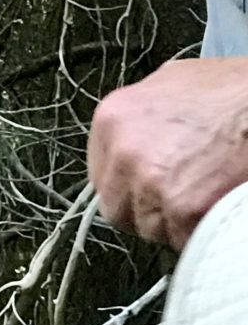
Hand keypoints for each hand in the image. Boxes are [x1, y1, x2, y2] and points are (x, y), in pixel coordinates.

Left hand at [88, 57, 247, 247]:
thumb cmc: (225, 92)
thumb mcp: (168, 84)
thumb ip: (140, 117)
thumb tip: (135, 137)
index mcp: (112, 119)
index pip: (99, 176)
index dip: (126, 188)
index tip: (144, 189)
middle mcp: (124, 153)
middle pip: (118, 209)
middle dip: (144, 211)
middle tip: (176, 199)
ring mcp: (151, 183)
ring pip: (150, 229)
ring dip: (173, 224)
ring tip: (201, 196)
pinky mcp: (183, 209)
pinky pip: (182, 239)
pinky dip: (198, 233)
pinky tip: (214, 207)